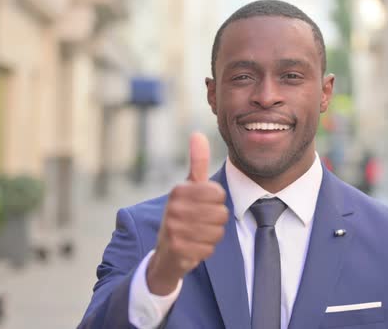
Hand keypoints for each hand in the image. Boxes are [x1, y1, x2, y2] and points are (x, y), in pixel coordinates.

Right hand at [147, 132, 228, 294]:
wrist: (165, 253)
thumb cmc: (182, 215)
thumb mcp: (188, 188)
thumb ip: (196, 162)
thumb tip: (198, 134)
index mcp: (178, 190)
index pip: (219, 194)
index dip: (216, 203)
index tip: (202, 207)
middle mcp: (173, 208)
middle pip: (221, 213)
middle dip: (216, 221)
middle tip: (199, 224)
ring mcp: (174, 229)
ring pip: (217, 232)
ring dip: (211, 236)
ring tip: (196, 235)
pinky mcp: (178, 250)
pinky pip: (209, 248)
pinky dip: (205, 250)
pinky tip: (193, 248)